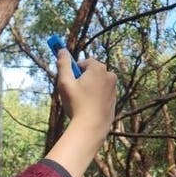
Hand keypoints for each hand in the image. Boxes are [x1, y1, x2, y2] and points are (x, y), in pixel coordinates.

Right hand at [46, 53, 116, 176]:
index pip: (84, 62)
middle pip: (92, 72)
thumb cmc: (77, 104)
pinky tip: (87, 108)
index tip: (68, 79)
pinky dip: (95, 97)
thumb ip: (63, 64)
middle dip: (82, 78)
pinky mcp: (114, 100)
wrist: (91, 127)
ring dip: (89, 88)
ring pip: (97, 83)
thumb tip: (61, 49)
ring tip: (80, 102)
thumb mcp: (65, 82)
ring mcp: (113, 88)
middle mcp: (109, 75)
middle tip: (73, 91)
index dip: (74, 70)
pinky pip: (102, 94)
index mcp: (98, 68)